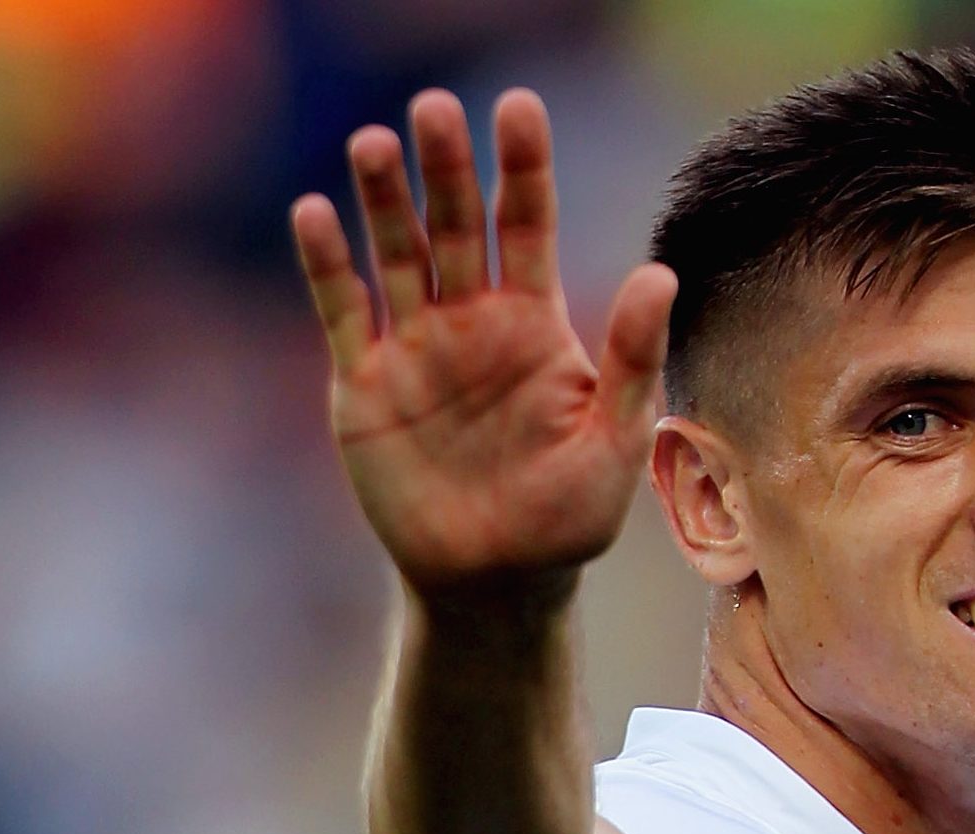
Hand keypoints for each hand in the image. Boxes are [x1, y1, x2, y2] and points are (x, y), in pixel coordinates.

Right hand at [291, 89, 677, 598]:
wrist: (493, 584)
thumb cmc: (566, 517)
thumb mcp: (615, 440)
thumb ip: (632, 358)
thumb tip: (660, 273)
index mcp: (534, 320)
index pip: (528, 223)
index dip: (522, 165)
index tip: (518, 107)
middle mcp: (471, 319)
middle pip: (457, 223)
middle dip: (445, 167)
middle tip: (433, 108)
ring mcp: (415, 347)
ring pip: (396, 254)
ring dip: (382, 200)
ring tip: (372, 142)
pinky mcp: (366, 384)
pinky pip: (344, 313)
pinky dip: (327, 266)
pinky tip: (314, 213)